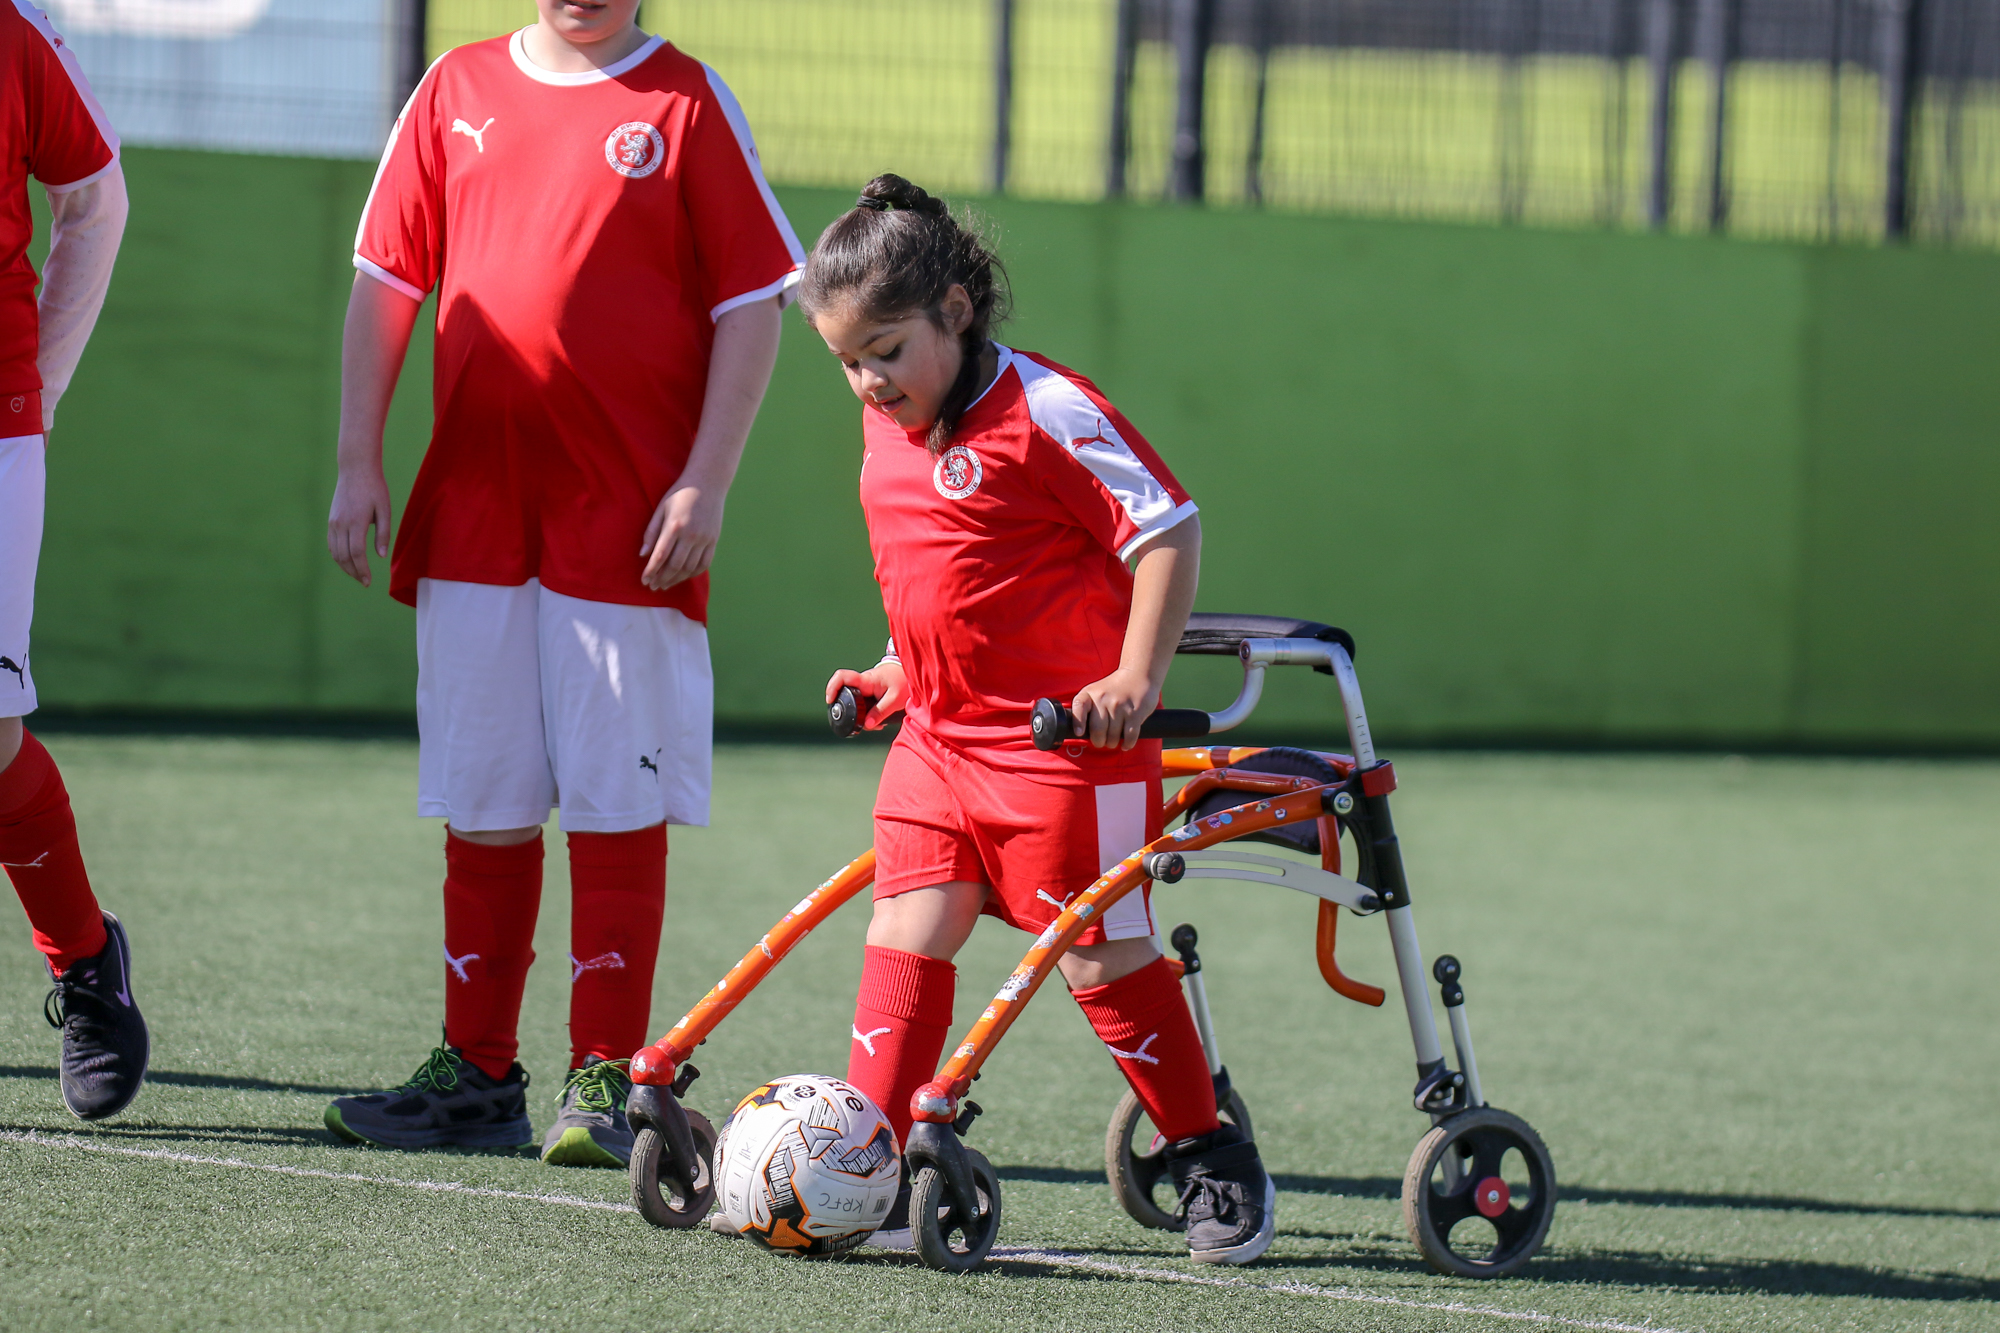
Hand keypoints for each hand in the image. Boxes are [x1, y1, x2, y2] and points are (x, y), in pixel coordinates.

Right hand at [327, 462, 392, 586]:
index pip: (356, 553)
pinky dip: (337, 556)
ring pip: (335, 552)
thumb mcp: (385, 509)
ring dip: (345, 566)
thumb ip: (383, 533)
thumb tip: (381, 556)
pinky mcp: (331, 520)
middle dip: (354, 572)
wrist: (355, 470)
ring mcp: (333, 522)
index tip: (368, 581)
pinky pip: (332, 543)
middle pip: (344, 556)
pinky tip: (346, 561)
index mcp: (356, 522)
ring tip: (356, 574)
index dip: (362, 569)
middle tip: (364, 582)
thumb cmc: (374, 488)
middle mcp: (341, 524)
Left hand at [641, 479, 725, 590]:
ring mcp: (705, 539)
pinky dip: (693, 573)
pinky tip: (683, 576)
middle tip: (653, 586)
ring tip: (665, 584)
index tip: (644, 580)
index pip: (661, 555)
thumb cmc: (680, 494)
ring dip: (676, 579)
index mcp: (675, 526)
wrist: (708, 483)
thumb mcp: (661, 508)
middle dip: (662, 579)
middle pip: (675, 565)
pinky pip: (704, 563)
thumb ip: (651, 532)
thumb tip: (643, 555)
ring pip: (690, 568)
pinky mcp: (714, 540)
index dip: (651, 571)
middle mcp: (691, 535)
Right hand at [825, 660, 907, 730]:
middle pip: (845, 694)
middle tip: (858, 723)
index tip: (830, 701)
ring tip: (875, 724)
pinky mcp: (870, 692)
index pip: (842, 677)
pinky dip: (867, 713)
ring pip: (855, 702)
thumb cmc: (904, 680)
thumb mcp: (895, 699)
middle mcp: (863, 682)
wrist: (912, 672)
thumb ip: (881, 712)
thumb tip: (867, 725)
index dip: (832, 688)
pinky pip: (863, 702)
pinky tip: (877, 720)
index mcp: (867, 680)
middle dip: (849, 710)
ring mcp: (866, 687)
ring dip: (861, 714)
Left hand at [1068, 666, 1158, 749]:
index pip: (1079, 707)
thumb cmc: (1114, 688)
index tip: (1079, 733)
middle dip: (1099, 742)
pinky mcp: (1135, 713)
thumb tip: (1080, 733)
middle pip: (1097, 731)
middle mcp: (1103, 699)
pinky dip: (1127, 744)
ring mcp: (1119, 706)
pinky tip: (1125, 744)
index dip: (1078, 723)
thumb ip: (1087, 707)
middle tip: (1102, 742)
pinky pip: (1129, 736)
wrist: (1139, 674)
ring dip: (1113, 743)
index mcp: (1090, 693)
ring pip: (1113, 737)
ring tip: (1114, 740)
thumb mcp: (1096, 691)